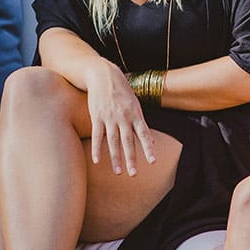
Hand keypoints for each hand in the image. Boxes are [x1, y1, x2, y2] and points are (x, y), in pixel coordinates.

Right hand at [85, 62, 156, 176]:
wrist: (103, 75)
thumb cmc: (122, 91)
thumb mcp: (135, 104)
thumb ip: (141, 124)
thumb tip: (152, 141)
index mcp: (135, 114)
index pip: (144, 134)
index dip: (148, 148)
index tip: (153, 161)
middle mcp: (123, 117)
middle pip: (128, 141)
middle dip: (131, 158)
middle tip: (134, 174)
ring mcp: (109, 117)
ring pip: (112, 141)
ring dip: (115, 158)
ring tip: (118, 172)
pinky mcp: (96, 116)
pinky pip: (96, 135)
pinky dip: (97, 148)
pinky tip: (97, 161)